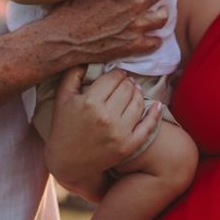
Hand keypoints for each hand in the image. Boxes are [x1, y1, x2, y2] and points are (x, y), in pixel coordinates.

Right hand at [39, 0, 167, 68]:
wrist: (62, 39)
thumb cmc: (67, 7)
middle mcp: (134, 1)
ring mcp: (136, 24)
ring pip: (162, 16)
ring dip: (162, 12)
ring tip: (161, 10)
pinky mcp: (134, 44)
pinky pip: (154, 41)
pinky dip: (155, 39)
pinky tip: (153, 38)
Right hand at [44, 66, 163, 200]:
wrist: (66, 162)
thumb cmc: (63, 126)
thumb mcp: (62, 97)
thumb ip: (73, 74)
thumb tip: (88, 57)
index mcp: (90, 102)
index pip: (113, 78)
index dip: (117, 73)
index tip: (116, 75)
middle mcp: (106, 117)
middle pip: (127, 88)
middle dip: (127, 82)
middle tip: (125, 82)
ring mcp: (119, 133)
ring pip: (138, 102)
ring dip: (138, 93)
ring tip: (134, 91)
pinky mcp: (127, 146)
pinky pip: (147, 127)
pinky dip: (154, 114)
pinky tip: (156, 105)